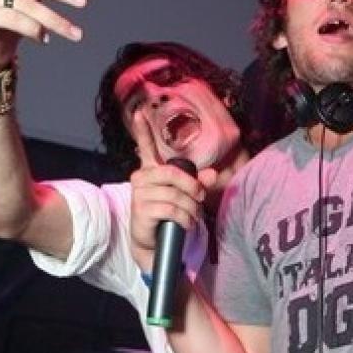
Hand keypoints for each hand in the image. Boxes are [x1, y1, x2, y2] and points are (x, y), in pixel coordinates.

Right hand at [129, 108, 216, 271]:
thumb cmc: (168, 214)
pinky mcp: (141, 210)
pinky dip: (184, 219)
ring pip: (175, 195)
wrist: (152, 240)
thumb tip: (213, 174)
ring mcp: (139, 194)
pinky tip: (185, 224)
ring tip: (193, 217)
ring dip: (191, 209)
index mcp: (150, 170)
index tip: (139, 113)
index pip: (145, 147)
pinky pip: (171, 210)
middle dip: (193, 187)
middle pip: (173, 174)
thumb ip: (198, 182)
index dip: (143, 130)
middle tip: (200, 199)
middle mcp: (141, 178)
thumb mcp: (185, 196)